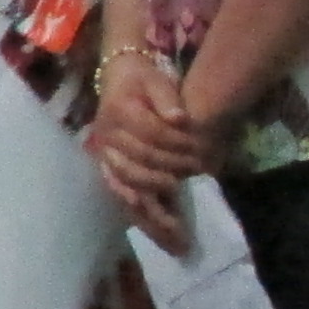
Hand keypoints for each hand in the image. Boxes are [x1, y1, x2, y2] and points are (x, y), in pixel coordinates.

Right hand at [87, 59, 204, 237]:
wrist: (117, 80)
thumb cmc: (141, 81)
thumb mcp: (156, 80)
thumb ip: (166, 97)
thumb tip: (179, 119)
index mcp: (119, 112)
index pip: (152, 134)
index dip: (178, 145)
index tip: (202, 154)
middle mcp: (108, 136)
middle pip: (139, 163)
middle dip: (169, 174)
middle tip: (196, 180)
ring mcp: (106, 154)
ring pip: (128, 184)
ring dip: (152, 205)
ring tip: (175, 228)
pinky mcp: (109, 166)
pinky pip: (120, 191)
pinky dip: (137, 208)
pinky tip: (155, 225)